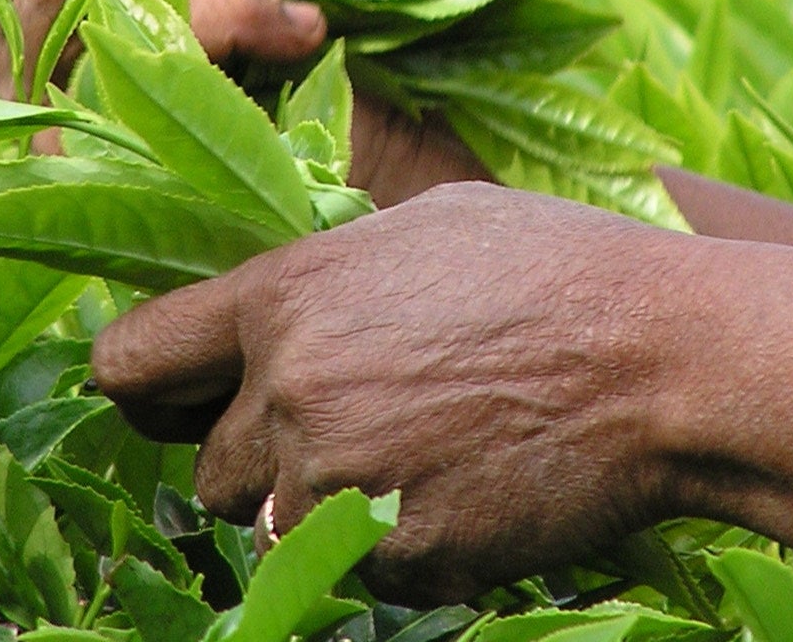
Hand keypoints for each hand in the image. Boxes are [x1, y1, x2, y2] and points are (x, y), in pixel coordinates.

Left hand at [91, 182, 703, 603]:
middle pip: (203, 467)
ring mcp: (338, 485)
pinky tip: (457, 485)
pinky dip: (387, 543)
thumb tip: (278, 304)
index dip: (142, 383)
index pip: (132, 359)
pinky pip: (351, 567)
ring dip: (317, 506)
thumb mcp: (426, 225)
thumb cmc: (554, 266)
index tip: (166, 395)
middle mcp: (290, 392)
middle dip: (257, 456)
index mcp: (287, 296)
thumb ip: (329, 271)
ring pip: (271, 526)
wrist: (660, 356)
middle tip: (349, 421)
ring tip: (412, 452)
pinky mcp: (393, 560)